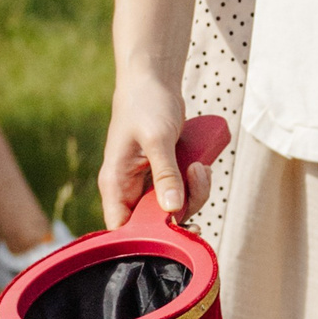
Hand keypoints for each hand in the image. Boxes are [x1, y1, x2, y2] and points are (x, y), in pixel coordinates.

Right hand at [99, 75, 210, 226]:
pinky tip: (201, 165)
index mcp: (116, 184)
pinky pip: (181, 193)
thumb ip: (165, 174)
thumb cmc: (146, 103)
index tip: (175, 228)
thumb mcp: (157, 138)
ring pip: (173, 209)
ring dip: (194, 194)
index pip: (121, 229)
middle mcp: (129, 188)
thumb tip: (172, 210)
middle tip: (196, 178)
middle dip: (182, 208)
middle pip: (154, 223)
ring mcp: (147, 183)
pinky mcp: (163, 176)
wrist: (153, 79)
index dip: (145, 239)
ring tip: (201, 165)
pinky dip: (195, 185)